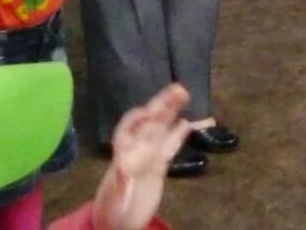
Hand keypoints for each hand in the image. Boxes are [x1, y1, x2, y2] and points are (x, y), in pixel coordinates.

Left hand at [91, 83, 191, 229]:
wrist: (119, 225)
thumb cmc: (112, 212)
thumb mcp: (114, 199)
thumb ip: (119, 182)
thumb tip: (123, 164)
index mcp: (122, 155)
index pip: (127, 130)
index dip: (137, 118)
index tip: (149, 109)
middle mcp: (136, 150)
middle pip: (149, 123)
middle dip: (161, 105)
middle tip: (179, 89)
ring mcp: (149, 155)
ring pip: (162, 129)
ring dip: (172, 111)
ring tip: (185, 93)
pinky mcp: (159, 164)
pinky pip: (172, 145)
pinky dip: (181, 133)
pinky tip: (193, 122)